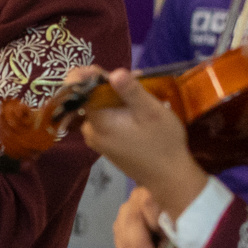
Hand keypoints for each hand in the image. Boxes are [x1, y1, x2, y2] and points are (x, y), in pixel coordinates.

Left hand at [75, 67, 208, 220]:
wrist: (168, 178)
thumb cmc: (162, 143)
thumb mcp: (151, 112)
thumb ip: (131, 91)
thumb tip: (115, 72)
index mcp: (97, 122)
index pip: (79, 91)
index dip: (89, 75)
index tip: (108, 69)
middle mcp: (89, 131)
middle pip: (89, 97)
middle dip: (108, 83)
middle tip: (134, 77)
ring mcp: (96, 139)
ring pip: (98, 107)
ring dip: (115, 95)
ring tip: (140, 88)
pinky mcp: (105, 144)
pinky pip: (105, 119)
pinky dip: (117, 108)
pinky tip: (136, 105)